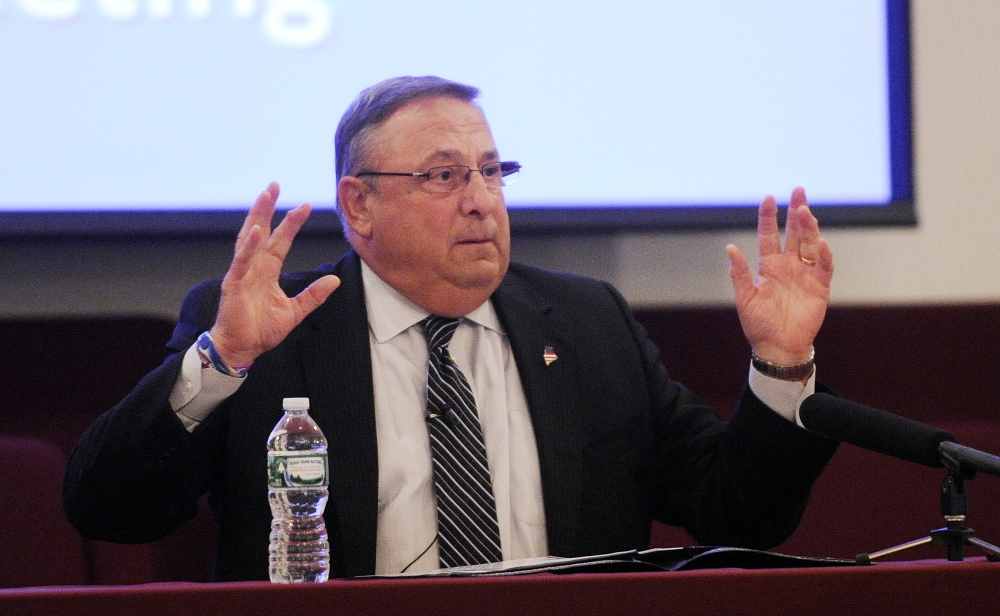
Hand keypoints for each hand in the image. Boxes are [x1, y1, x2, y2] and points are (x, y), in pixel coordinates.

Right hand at [209, 182, 340, 366]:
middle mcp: (254, 267)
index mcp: (267, 271)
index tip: (304, 206)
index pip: (280, 241)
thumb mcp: (296, 311)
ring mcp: (242, 274)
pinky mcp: (234, 285)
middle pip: (261, 231)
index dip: (291, 223)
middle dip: (267, 208)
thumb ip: (314, 295)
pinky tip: (256, 231)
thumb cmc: (261, 330)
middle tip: (275, 185)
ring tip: (264, 197)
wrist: (242, 349)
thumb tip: (334, 280)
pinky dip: (249, 246)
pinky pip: (242, 262)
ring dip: (256, 217)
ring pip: (249, 239)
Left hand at [726, 187, 833, 365]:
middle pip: (794, 233)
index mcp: (768, 266)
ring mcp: (805, 274)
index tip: (769, 198)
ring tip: (806, 212)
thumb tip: (730, 248)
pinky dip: (824, 255)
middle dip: (797, 212)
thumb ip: (739, 273)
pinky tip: (821, 243)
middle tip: (799, 191)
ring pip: (810, 245)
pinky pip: (824, 267)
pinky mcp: (820, 287)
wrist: (778, 347)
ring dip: (809, 228)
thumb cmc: (759, 324)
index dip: (769, 217)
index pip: (769, 235)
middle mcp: (788, 265)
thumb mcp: (745, 298)